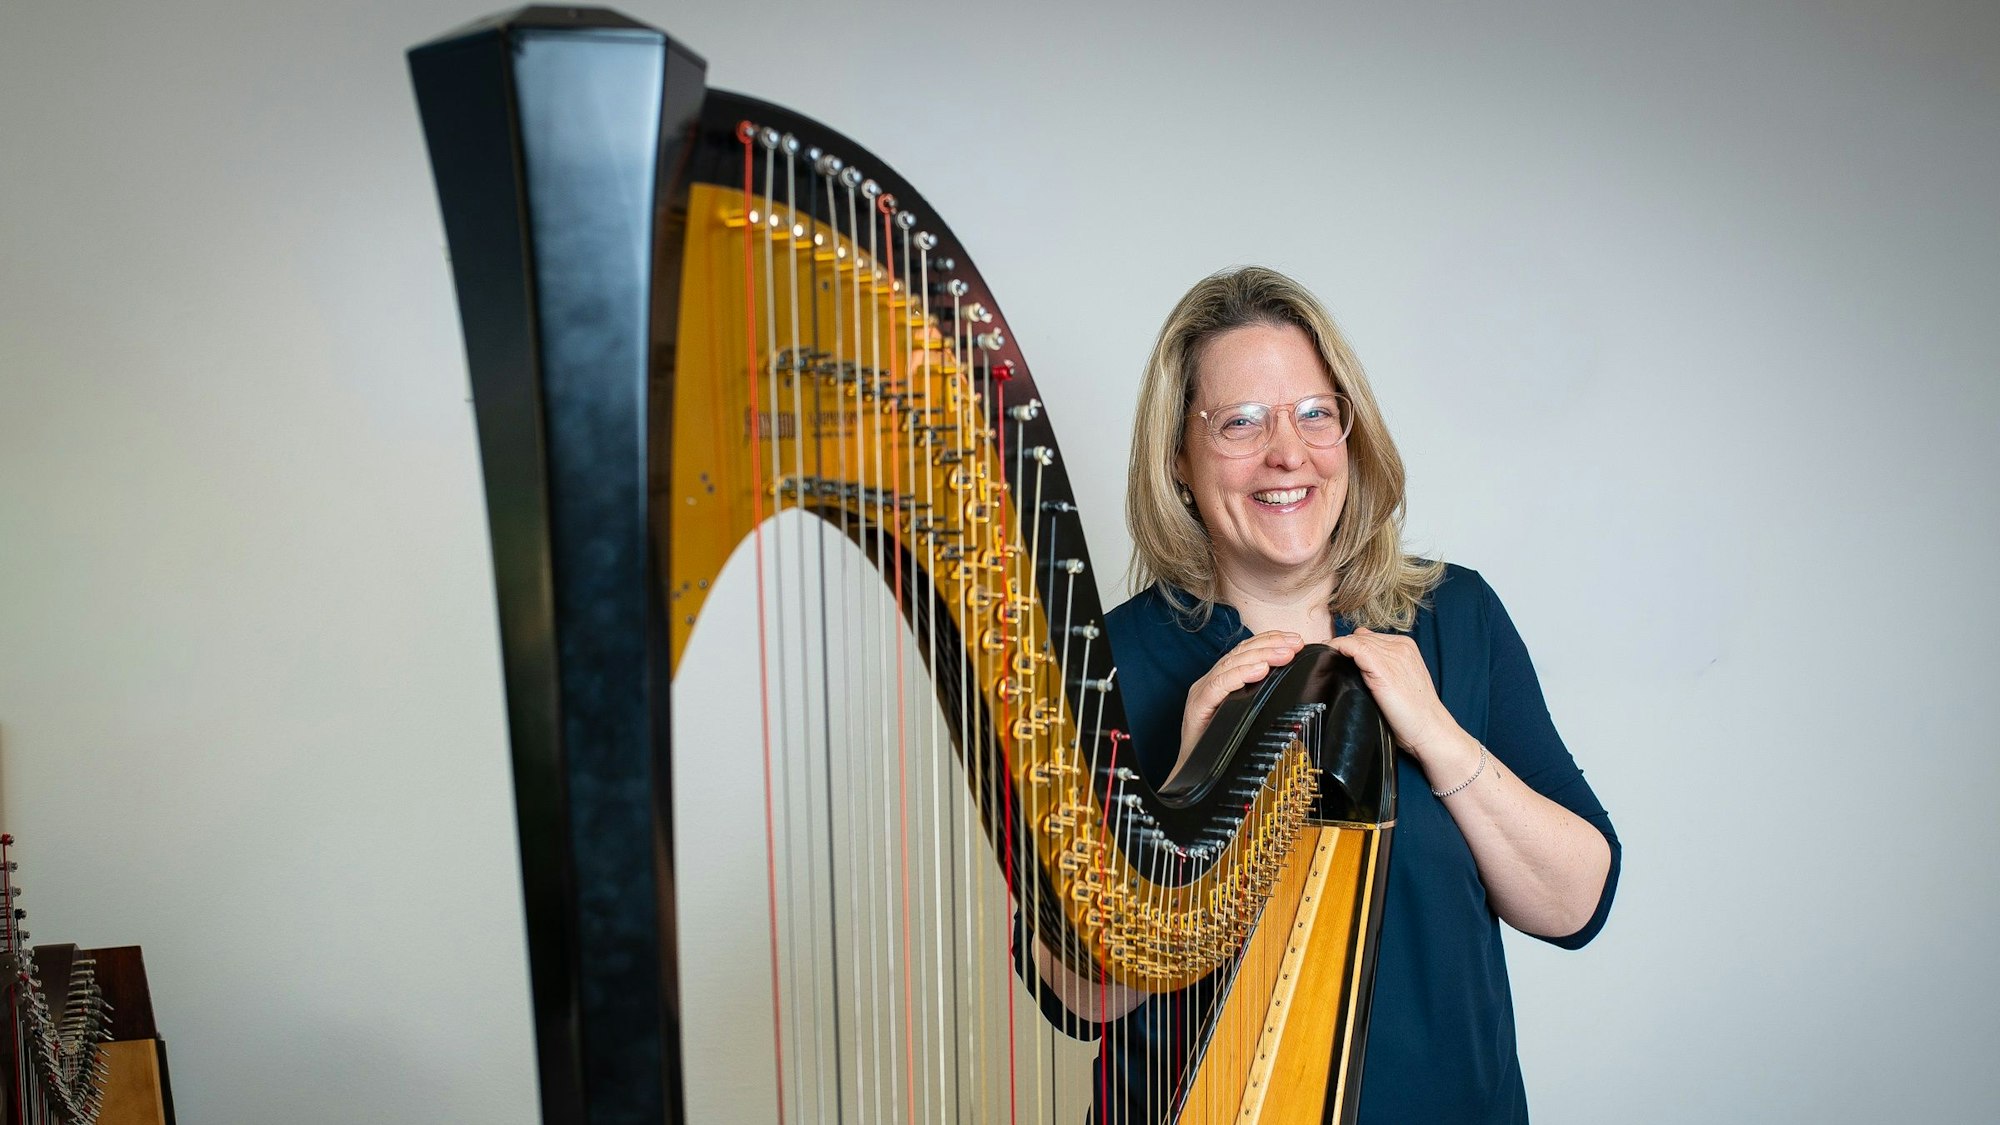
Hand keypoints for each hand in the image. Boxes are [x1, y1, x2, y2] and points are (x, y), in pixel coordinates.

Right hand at [1178, 631, 1306, 769]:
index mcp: (1223, 682)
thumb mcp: (1248, 718)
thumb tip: (1294, 689)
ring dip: (1262, 656)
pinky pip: (1219, 685)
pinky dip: (1240, 675)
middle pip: (1241, 653)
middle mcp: (1211, 682)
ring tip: (1285, 654)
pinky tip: (1259, 671)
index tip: (1294, 639)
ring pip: (1231, 664)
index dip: (1270, 641)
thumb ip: (1263, 699)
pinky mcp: (1197, 706)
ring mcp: (1202, 692)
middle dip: (1271, 645)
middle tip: (1296, 643)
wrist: (1193, 777)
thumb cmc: (1222, 750)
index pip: (1246, 652)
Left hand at [1325, 627, 1462, 762]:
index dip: (1350, 646)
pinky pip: (1354, 647)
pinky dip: (1339, 648)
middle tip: (1325, 659)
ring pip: (1356, 641)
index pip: (1369, 637)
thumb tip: (1357, 656)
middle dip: (1342, 648)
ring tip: (1323, 660)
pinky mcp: (1383, 667)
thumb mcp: (1399, 682)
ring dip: (1337, 649)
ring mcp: (1393, 655)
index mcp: (1406, 647)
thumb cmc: (1414, 714)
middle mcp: (1400, 646)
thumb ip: (1382, 666)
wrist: (1430, 729)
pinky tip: (1329, 656)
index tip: (1335, 657)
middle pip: (1361, 637)